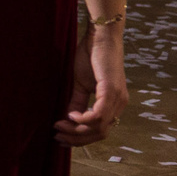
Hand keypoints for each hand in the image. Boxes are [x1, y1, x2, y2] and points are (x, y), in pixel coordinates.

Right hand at [57, 19, 126, 146]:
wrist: (100, 37)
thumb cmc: (91, 57)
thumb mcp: (81, 84)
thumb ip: (77, 102)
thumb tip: (69, 118)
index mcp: (114, 104)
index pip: (100, 130)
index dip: (80, 138)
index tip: (59, 136)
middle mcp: (119, 104)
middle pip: (100, 134)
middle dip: (77, 139)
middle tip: (57, 136)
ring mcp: (117, 98)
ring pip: (99, 127)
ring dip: (76, 130)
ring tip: (58, 125)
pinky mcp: (111, 90)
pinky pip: (98, 115)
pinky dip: (83, 119)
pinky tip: (69, 116)